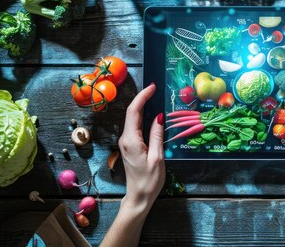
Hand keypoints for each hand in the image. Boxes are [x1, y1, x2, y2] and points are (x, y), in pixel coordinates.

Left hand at [119, 84, 165, 212]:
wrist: (139, 197)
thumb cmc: (149, 180)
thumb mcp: (157, 157)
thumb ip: (157, 135)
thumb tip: (158, 116)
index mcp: (131, 140)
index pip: (134, 111)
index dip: (142, 97)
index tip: (152, 87)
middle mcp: (126, 138)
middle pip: (132, 113)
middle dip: (143, 98)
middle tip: (156, 89)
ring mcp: (127, 142)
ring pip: (134, 119)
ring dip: (143, 107)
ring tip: (156, 97)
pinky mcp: (130, 146)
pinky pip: (136, 126)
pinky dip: (143, 117)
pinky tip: (152, 114)